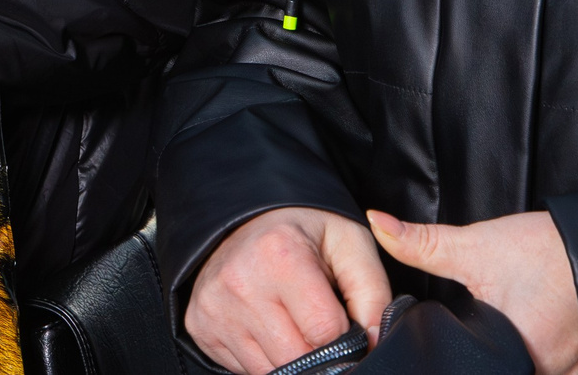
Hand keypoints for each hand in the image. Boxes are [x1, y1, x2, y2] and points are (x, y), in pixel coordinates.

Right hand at [186, 207, 391, 374]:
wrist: (246, 217)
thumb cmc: (303, 230)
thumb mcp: (349, 244)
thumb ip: (373, 294)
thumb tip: (376, 344)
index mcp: (279, 255)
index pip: (326, 332)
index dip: (347, 334)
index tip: (345, 319)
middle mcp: (240, 282)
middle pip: (297, 358)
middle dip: (319, 350)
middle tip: (318, 322)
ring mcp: (215, 307)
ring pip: (271, 370)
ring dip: (291, 356)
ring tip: (292, 320)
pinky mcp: (200, 325)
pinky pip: (245, 369)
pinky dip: (264, 357)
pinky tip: (267, 326)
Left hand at [369, 209, 577, 374]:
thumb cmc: (544, 251)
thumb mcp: (475, 248)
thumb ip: (422, 245)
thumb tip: (375, 222)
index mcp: (513, 355)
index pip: (468, 370)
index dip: (455, 361)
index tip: (453, 343)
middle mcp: (545, 372)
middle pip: (496, 370)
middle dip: (479, 360)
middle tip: (478, 332)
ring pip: (525, 373)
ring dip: (508, 361)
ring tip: (496, 337)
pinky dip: (536, 363)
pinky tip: (526, 342)